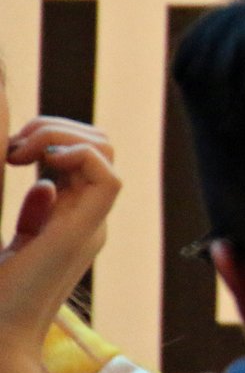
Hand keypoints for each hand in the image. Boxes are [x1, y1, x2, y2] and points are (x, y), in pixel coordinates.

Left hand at [0, 119, 119, 356]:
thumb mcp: (9, 243)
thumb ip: (30, 216)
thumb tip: (41, 185)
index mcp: (71, 219)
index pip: (83, 154)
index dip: (50, 136)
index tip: (8, 152)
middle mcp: (88, 217)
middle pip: (99, 143)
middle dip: (55, 129)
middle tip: (13, 149)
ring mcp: (91, 223)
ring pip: (104, 149)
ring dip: (60, 136)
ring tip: (20, 152)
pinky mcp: (86, 231)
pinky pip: (106, 175)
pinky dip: (74, 154)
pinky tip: (34, 165)